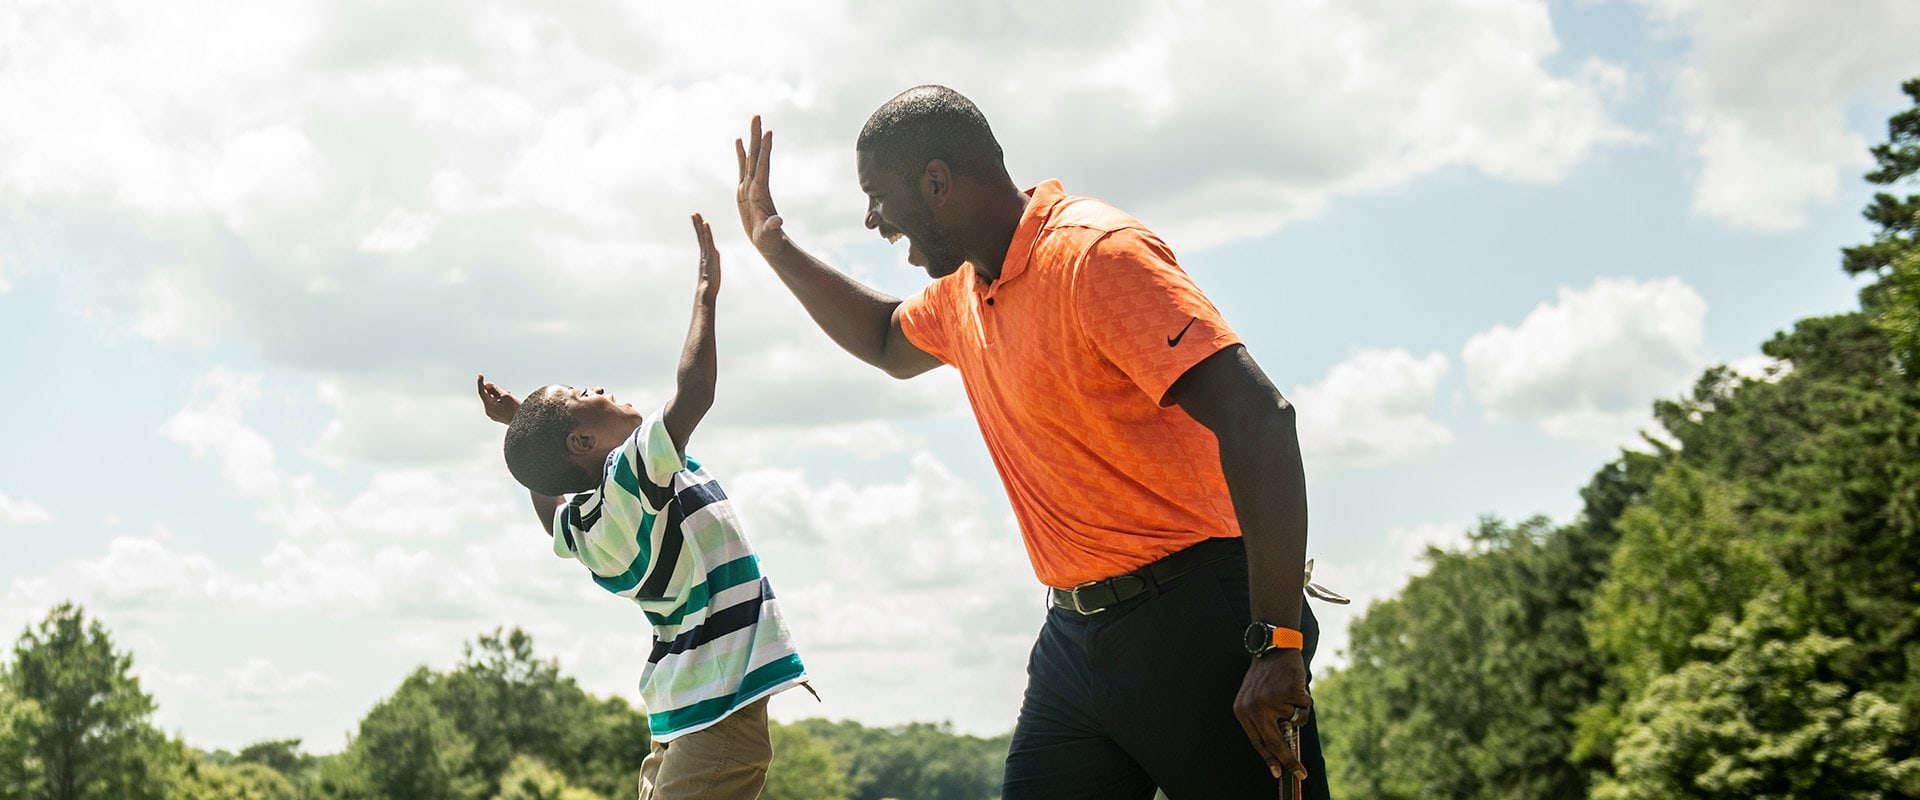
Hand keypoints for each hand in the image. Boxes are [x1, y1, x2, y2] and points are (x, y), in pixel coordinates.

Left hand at [476, 374, 519, 424]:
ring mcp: (493, 415)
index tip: (480, 374)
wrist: (525, 423)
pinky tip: (510, 400)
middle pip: (488, 396)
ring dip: (499, 395)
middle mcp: (489, 412)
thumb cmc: (516, 410)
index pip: (482, 392)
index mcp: (489, 407)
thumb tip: (488, 385)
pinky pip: (496, 405)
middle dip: (494, 390)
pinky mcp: (498, 416)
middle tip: (503, 389)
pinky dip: (500, 400)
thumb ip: (496, 390)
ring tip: (510, 396)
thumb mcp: (506, 396)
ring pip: (492, 400)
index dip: (481, 383)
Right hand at [691, 212, 719, 300]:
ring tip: (696, 214)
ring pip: (703, 236)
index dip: (700, 232)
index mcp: (705, 257)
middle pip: (700, 236)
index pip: (702, 241)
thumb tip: (709, 281)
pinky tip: (706, 223)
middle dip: (697, 224)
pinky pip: (708, 240)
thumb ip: (711, 276)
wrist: (706, 292)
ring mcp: (707, 254)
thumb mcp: (711, 279)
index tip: (697, 222)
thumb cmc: (708, 288)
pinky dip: (707, 232)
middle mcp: (704, 254)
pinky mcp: (711, 255)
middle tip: (694, 214)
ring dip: (700, 224)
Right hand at [735, 115, 786, 255]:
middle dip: (757, 136)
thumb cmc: (769, 241)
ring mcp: (751, 187)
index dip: (765, 150)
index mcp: (760, 193)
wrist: (769, 244)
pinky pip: (742, 168)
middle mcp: (757, 186)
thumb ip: (772, 227)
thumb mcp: (769, 235)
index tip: (768, 132)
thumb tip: (778, 222)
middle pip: (756, 156)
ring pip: (750, 158)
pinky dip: (740, 154)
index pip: (763, 167)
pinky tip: (739, 142)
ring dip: (751, 140)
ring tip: (753, 120)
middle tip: (758, 115)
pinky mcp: (744, 191)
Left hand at [1234, 649, 1312, 784]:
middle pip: (1274, 742)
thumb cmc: (1266, 676)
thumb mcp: (1254, 698)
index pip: (1257, 742)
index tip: (1279, 773)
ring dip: (1298, 710)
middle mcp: (1254, 707)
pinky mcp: (1288, 691)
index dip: (1270, 759)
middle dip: (1289, 760)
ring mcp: (1271, 699)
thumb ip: (1263, 721)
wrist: (1273, 647)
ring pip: (1295, 720)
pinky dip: (1305, 698)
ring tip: (1288, 692)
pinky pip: (1305, 706)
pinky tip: (1295, 684)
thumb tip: (1280, 750)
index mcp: (1242, 711)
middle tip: (1300, 773)